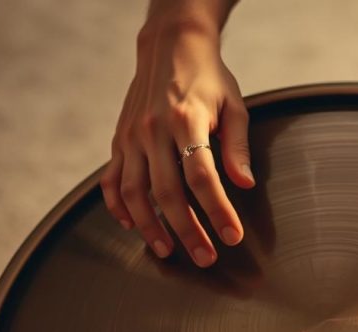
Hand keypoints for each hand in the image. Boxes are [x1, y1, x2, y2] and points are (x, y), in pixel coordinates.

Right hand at [100, 7, 254, 266]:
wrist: (169, 47)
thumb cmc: (208, 79)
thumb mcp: (234, 106)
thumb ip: (237, 146)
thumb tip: (245, 184)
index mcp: (185, 120)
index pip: (202, 176)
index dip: (218, 210)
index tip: (232, 236)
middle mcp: (153, 130)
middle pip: (168, 193)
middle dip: (188, 231)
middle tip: (206, 258)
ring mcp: (131, 136)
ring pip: (134, 192)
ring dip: (151, 227)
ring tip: (169, 251)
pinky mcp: (118, 140)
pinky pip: (112, 180)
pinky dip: (118, 206)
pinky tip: (133, 226)